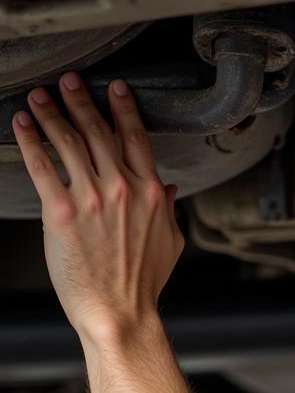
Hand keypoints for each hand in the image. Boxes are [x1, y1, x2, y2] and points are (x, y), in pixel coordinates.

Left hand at [11, 73, 183, 341]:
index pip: (136, 138)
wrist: (120, 312)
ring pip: (68, 142)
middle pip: (99, 132)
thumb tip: (174, 189)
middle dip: (81, 100)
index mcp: (152, 194)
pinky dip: (30, 141)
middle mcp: (123, 189)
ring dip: (51, 113)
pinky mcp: (61, 213)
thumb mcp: (170, 243)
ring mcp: (92, 199)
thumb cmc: (143, 283)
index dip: (123, 108)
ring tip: (39, 97)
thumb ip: (170, 211)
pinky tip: (22, 125)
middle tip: (68, 81)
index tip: (114, 88)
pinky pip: (42, 167)